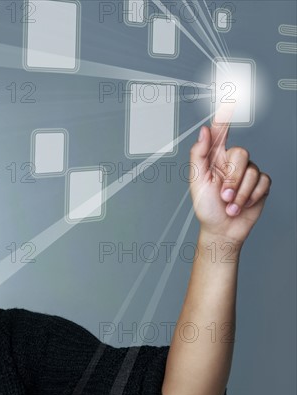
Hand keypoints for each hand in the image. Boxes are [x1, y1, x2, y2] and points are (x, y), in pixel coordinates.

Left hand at [188, 120, 271, 245]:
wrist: (223, 230)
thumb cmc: (206, 208)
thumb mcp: (197, 182)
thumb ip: (199, 155)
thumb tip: (204, 131)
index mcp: (214, 159)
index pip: (221, 132)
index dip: (226, 115)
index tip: (230, 98)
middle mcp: (232, 162)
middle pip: (241, 153)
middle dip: (232, 178)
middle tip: (223, 195)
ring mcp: (247, 173)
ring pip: (252, 170)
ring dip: (240, 192)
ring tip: (230, 204)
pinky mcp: (260, 184)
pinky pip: (263, 182)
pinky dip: (251, 196)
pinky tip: (242, 205)